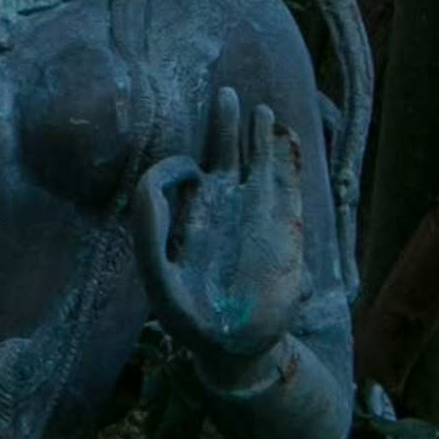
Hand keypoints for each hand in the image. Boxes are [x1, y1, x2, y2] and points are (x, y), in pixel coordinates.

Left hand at [132, 87, 309, 389]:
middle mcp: (219, 210)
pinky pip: (287, 184)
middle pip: (220, 155)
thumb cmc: (192, 319)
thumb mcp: (162, 284)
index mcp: (185, 220)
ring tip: (262, 111)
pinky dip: (287, 160)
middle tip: (227, 93)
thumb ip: (152, 239)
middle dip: (223, 124)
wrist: (236, 345)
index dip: (171, 170)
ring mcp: (254, 215)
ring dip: (260, 137)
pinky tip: (287, 136)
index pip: (173, 177)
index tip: (184, 174)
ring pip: (257, 163)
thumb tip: (150, 187)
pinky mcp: (284, 227)